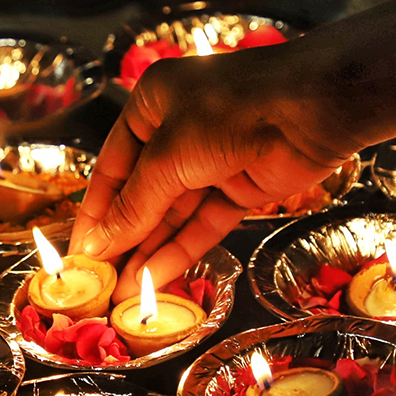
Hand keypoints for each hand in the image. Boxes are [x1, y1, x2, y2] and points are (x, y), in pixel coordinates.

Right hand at [70, 48, 350, 299]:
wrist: (313, 107)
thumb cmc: (230, 111)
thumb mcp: (169, 156)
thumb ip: (134, 206)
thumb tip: (98, 244)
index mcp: (151, 105)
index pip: (113, 165)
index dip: (97, 209)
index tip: (81, 251)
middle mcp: (178, 130)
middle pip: (143, 192)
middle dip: (123, 235)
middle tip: (101, 279)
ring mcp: (212, 161)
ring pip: (173, 213)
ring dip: (150, 250)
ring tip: (124, 290)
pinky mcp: (242, 187)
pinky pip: (203, 222)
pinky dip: (182, 249)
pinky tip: (156, 277)